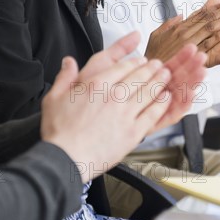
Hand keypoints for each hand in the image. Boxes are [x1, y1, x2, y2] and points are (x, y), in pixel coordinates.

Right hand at [40, 32, 205, 181]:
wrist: (66, 159)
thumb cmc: (59, 132)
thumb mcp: (53, 98)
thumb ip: (64, 77)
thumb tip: (68, 63)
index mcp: (97, 85)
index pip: (122, 67)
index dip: (135, 62)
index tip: (140, 60)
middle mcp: (114, 96)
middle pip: (139, 76)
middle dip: (151, 68)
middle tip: (158, 64)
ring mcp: (126, 114)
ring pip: (149, 92)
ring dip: (159, 81)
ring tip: (165, 75)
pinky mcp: (133, 132)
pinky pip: (153, 114)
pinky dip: (161, 104)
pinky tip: (166, 98)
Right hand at [144, 0, 219, 61]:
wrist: (148, 72)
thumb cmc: (152, 54)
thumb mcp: (156, 35)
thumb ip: (169, 24)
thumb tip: (180, 14)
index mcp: (179, 28)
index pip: (200, 14)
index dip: (214, 6)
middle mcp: (184, 34)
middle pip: (207, 19)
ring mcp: (188, 45)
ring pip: (208, 30)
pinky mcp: (189, 58)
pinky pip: (205, 47)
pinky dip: (215, 39)